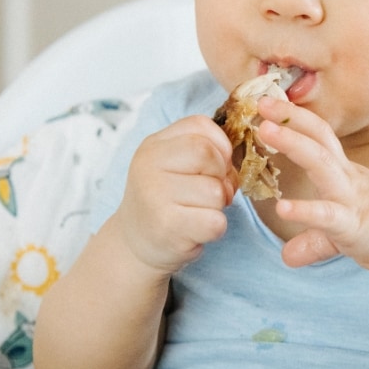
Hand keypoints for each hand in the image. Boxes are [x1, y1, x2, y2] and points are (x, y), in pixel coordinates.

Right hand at [116, 116, 237, 273]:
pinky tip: (195, 229)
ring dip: (217, 206)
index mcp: (154, 145)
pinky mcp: (167, 227)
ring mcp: (155, 196)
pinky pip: (216, 222)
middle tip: (210, 193)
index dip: (220, 147)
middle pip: (209, 155)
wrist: (136, 242)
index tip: (213, 166)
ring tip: (197, 212)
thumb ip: (204, 149)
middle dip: (221, 176)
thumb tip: (231, 159)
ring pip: (216, 191)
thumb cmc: (166, 198)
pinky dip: (215, 228)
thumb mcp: (175, 164)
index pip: (201, 126)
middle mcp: (148, 166)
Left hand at [255, 97, 368, 272]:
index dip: (295, 118)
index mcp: (346, 175)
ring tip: (265, 131)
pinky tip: (283, 207)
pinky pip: (328, 215)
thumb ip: (315, 238)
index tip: (269, 103)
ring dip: (293, 144)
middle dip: (290, 118)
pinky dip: (305, 210)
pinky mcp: (355, 226)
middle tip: (261, 102)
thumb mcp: (345, 231)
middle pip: (319, 138)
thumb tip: (288, 255)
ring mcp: (352, 200)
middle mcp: (348, 180)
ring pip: (321, 164)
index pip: (320, 137)